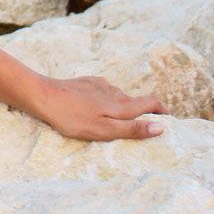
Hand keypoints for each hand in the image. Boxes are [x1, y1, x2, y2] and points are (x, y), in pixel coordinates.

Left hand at [32, 75, 168, 140]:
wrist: (44, 96)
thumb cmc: (73, 118)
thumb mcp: (105, 130)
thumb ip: (132, 129)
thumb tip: (160, 128)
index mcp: (122, 105)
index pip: (150, 103)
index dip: (162, 110)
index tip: (169, 118)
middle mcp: (115, 91)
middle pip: (135, 101)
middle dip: (141, 112)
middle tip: (140, 126)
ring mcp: (100, 85)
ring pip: (117, 96)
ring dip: (121, 106)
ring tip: (115, 120)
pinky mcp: (87, 82)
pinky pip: (103, 92)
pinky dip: (105, 100)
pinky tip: (95, 108)